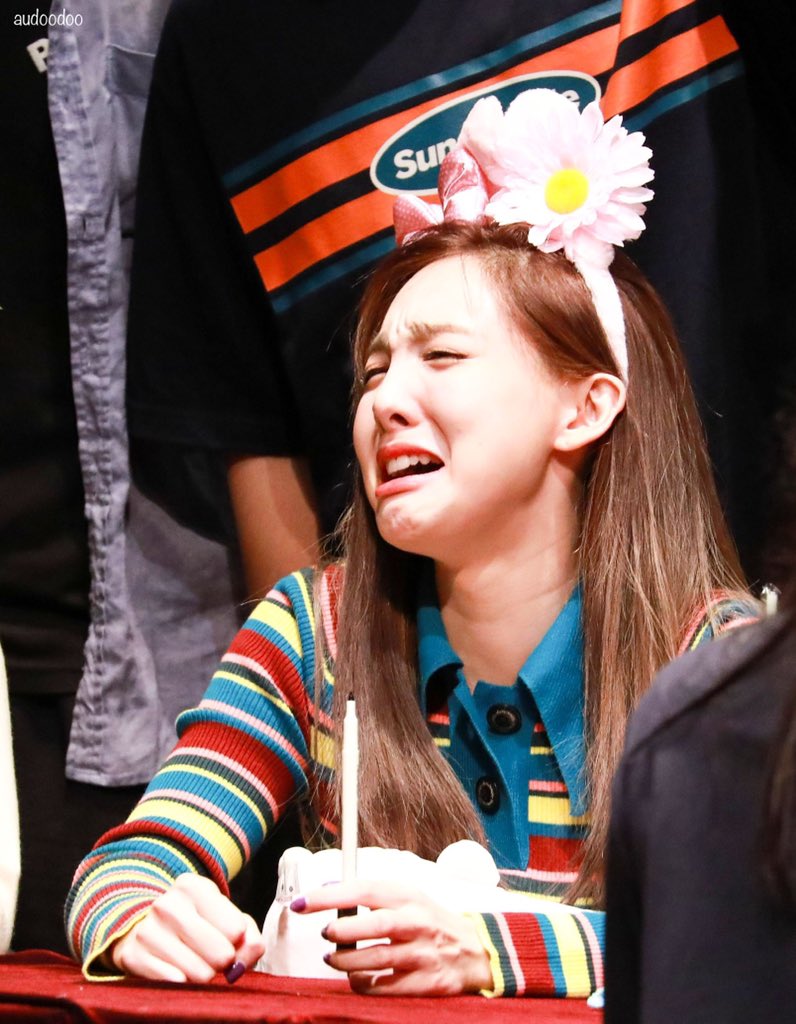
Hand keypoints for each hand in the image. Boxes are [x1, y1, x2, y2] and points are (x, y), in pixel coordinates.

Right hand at [109, 874, 264, 982]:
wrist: (144, 930)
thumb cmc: (195, 924)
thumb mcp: (225, 918)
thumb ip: (249, 936)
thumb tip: (248, 956)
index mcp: (193, 886)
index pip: (236, 929)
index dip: (237, 942)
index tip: (225, 939)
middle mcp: (167, 905)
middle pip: (221, 954)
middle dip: (222, 963)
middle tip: (212, 957)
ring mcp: (147, 930)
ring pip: (200, 975)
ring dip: (204, 976)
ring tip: (193, 963)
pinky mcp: (133, 956)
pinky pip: (175, 984)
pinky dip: (183, 984)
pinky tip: (176, 971)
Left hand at [293, 880, 492, 995]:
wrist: (475, 952)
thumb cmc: (430, 921)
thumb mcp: (408, 897)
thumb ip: (373, 895)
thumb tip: (328, 889)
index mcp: (409, 896)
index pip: (364, 890)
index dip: (329, 896)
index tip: (301, 902)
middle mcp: (417, 922)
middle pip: (374, 925)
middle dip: (341, 931)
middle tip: (326, 934)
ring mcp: (422, 954)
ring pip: (375, 960)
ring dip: (345, 961)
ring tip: (333, 958)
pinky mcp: (425, 983)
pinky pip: (383, 987)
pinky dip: (362, 983)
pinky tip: (356, 977)